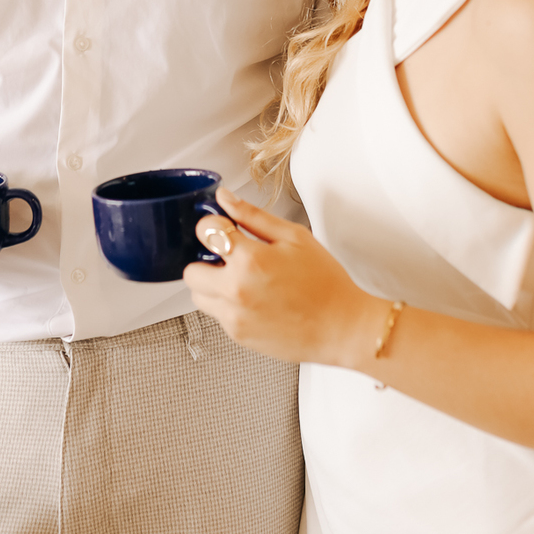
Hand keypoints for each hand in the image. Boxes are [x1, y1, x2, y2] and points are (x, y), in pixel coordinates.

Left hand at [183, 187, 377, 365]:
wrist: (342, 327)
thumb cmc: (325, 283)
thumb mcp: (294, 237)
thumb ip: (253, 216)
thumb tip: (226, 198)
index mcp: (249, 260)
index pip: (204, 232)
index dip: (213, 225)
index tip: (224, 228)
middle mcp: (235, 290)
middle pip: (191, 270)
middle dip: (206, 259)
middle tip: (229, 258)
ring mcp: (234, 316)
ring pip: (198, 296)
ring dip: (212, 284)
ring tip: (241, 279)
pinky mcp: (237, 335)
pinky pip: (215, 315)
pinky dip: (226, 304)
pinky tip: (253, 298)